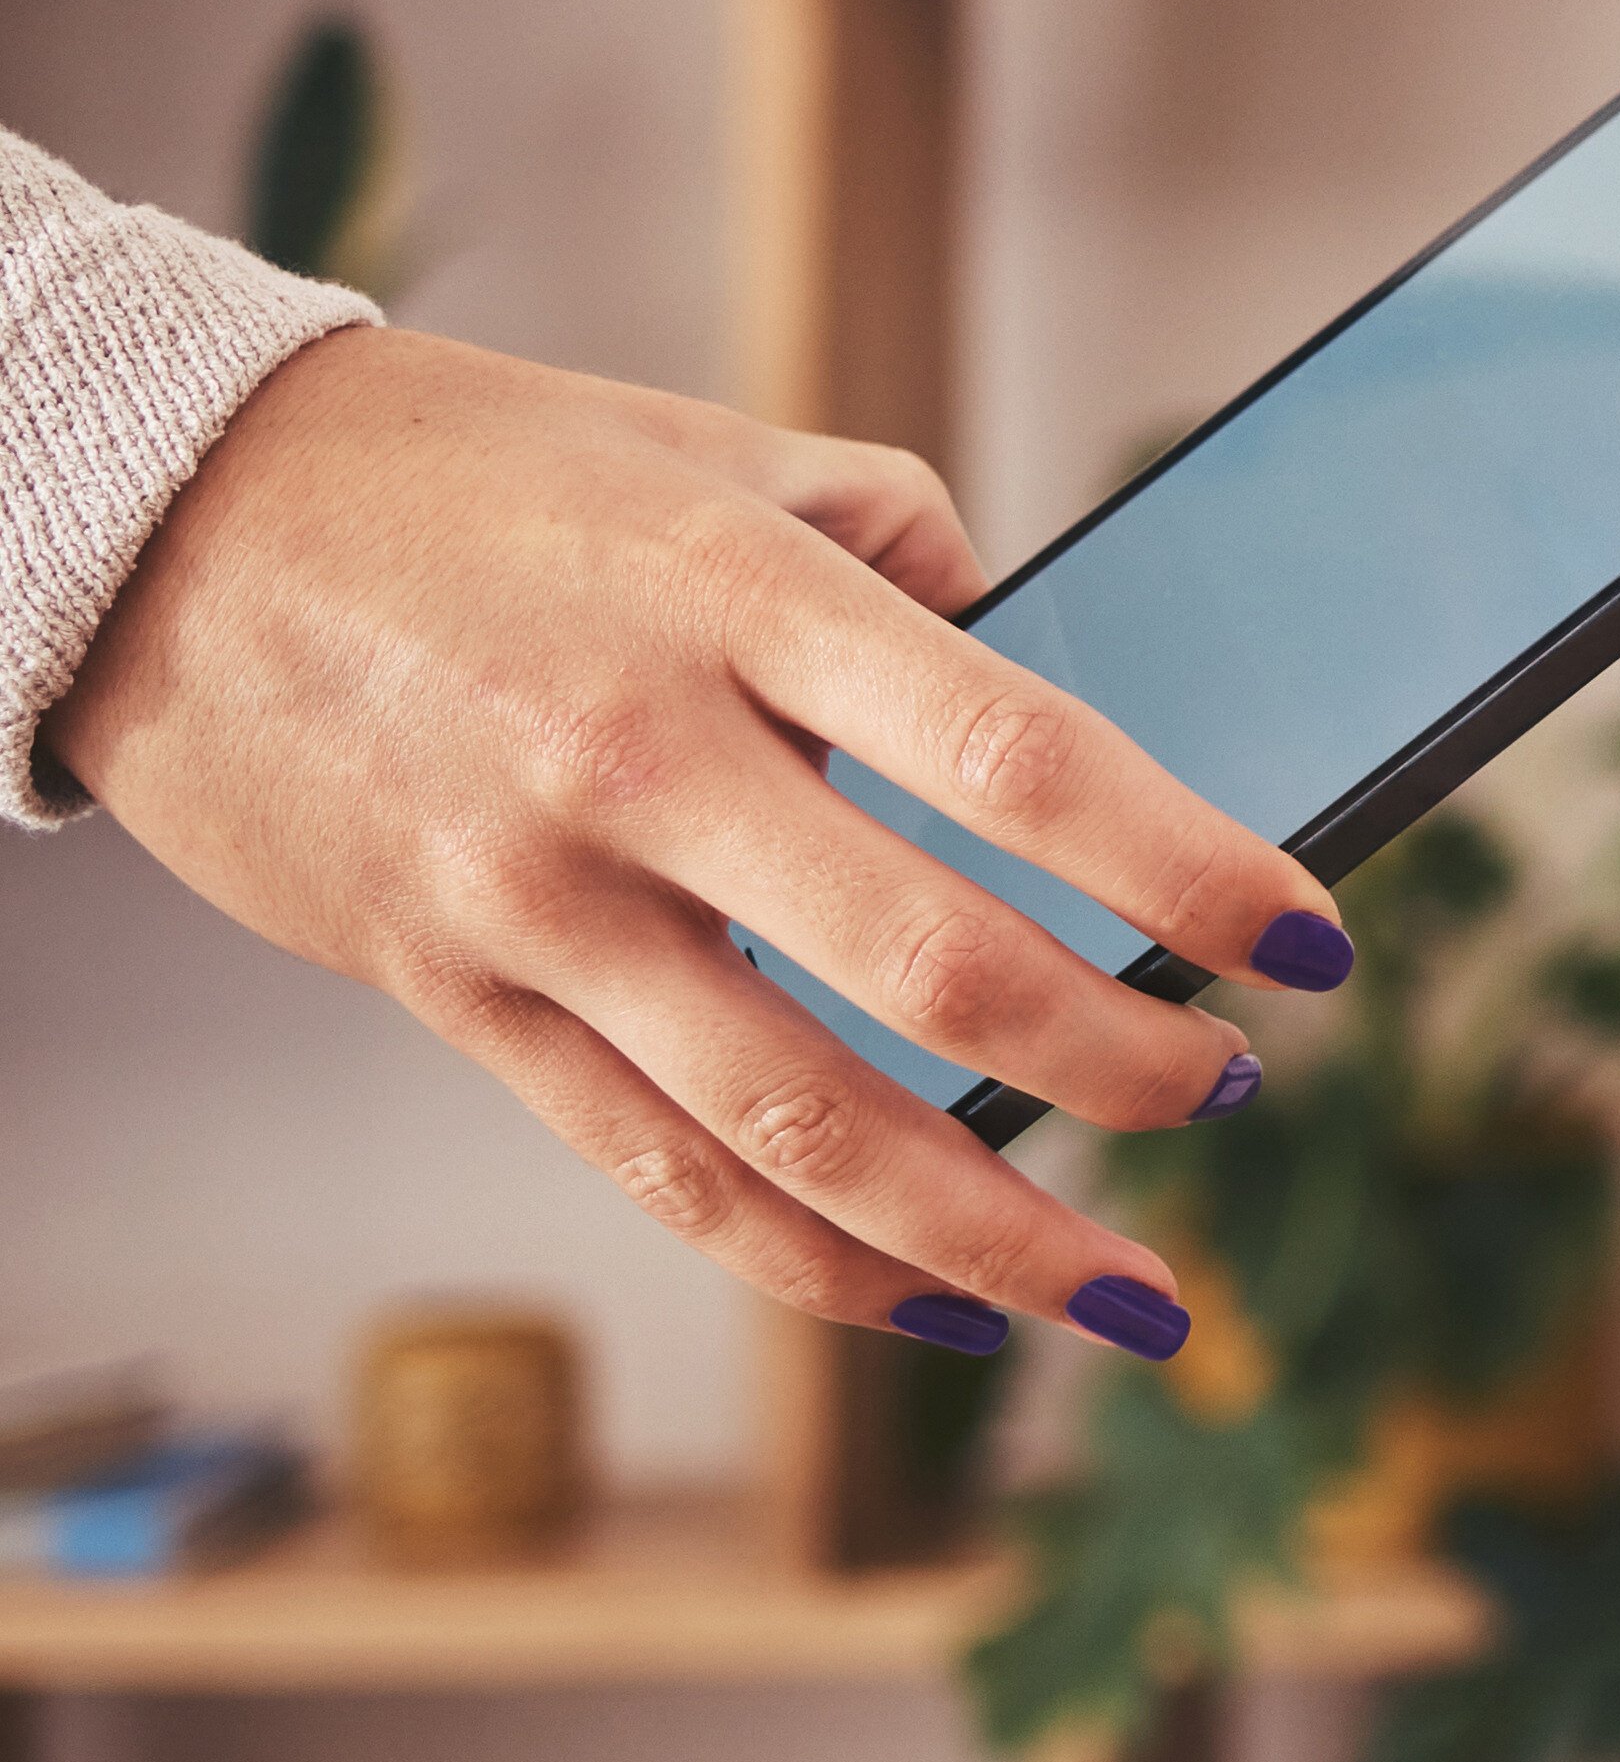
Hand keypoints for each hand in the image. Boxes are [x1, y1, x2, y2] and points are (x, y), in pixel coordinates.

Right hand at [57, 329, 1336, 1359]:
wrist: (159, 518)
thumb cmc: (469, 477)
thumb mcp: (703, 452)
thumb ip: (889, 539)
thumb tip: (1027, 643)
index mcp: (739, 600)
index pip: (1024, 756)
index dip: (1194, 868)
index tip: (1317, 949)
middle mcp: (644, 760)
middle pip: (938, 966)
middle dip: (1121, 1062)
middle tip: (1232, 1095)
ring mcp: (541, 897)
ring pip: (805, 1123)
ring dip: (998, 1234)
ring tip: (1141, 1299)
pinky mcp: (455, 994)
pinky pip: (662, 1171)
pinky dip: (818, 1265)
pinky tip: (942, 1310)